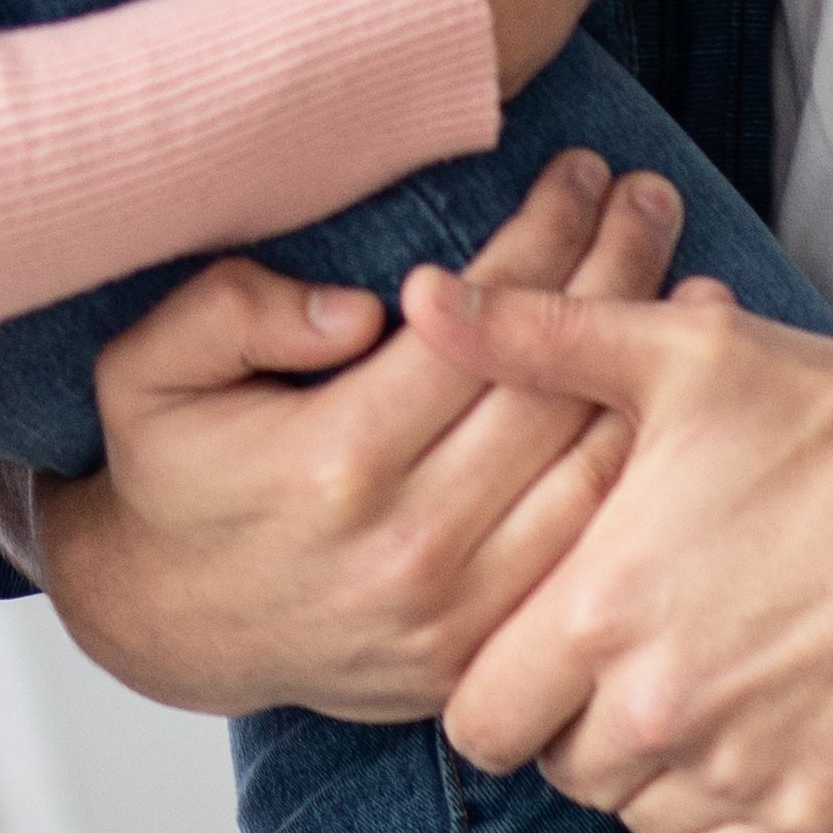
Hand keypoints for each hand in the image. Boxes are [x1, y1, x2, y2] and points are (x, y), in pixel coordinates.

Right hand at [37, 148, 689, 722]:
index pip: (478, 329)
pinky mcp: (477, 658)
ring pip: (590, 477)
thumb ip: (230, 313)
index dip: (540, 241)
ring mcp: (453, 613)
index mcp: (335, 460)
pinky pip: (580, 558)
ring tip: (688, 286)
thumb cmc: (166, 477)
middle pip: (552, 391)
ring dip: (648, 377)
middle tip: (650, 199)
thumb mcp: (145, 371)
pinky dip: (635, 480)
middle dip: (614, 276)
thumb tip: (357, 308)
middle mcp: (409, 542)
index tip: (579, 175)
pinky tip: (662, 413)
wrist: (163, 625)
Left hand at [405, 270, 832, 832]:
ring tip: (701, 696)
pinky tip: (748, 754)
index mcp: (595, 612)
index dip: (501, 691)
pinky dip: (721, 827)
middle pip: (560, 772)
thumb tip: (420, 302)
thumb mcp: (675, 353)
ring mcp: (741, 772)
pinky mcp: (821, 815)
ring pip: (639, 819)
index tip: (545, 655)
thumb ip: (532, 339)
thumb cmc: (829, 420)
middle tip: (636, 664)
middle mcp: (654, 710)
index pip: (479, 721)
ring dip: (652, 776)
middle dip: (577, 729)